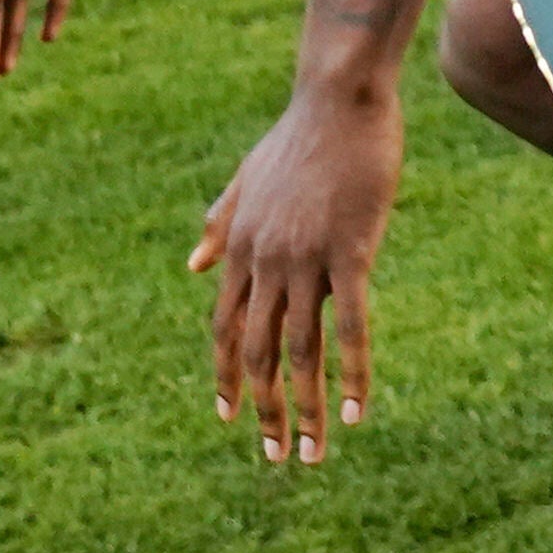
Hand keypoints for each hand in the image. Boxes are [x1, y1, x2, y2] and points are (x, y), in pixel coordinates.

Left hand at [190, 80, 403, 463]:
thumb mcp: (246, 180)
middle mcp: (263, 263)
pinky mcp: (350, 251)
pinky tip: (359, 410)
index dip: (226, 377)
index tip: (230, 417)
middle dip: (264, 412)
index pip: (224, 330)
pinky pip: (350, 326)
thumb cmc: (300, 135)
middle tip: (278, 455)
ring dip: (305, 409)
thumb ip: (219, 225)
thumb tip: (193, 268)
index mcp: (240, 250)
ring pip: (299, 352)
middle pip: (256, 355)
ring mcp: (304, 260)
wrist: (338, 96)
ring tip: (316, 452)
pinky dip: (353, 374)